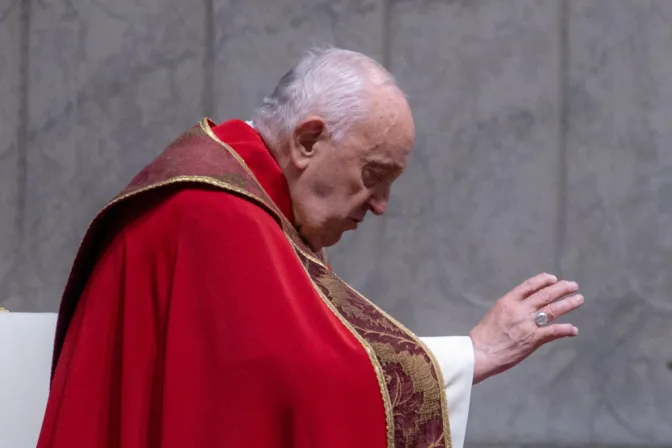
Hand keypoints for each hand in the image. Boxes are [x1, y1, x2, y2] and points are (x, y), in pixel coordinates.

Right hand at [469, 273, 583, 383]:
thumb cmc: (483, 336)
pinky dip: (565, 329)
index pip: (530, 285)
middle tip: (573, 286)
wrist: (479, 353)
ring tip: (578, 299)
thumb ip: (510, 309)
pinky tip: (574, 329)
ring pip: (552, 309)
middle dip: (561, 288)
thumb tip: (523, 308)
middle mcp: (520, 310)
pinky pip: (553, 331)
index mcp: (508, 301)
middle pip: (545, 294)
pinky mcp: (533, 339)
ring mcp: (527, 324)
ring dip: (568, 304)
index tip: (553, 278)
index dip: (544, 280)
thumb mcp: (494, 314)